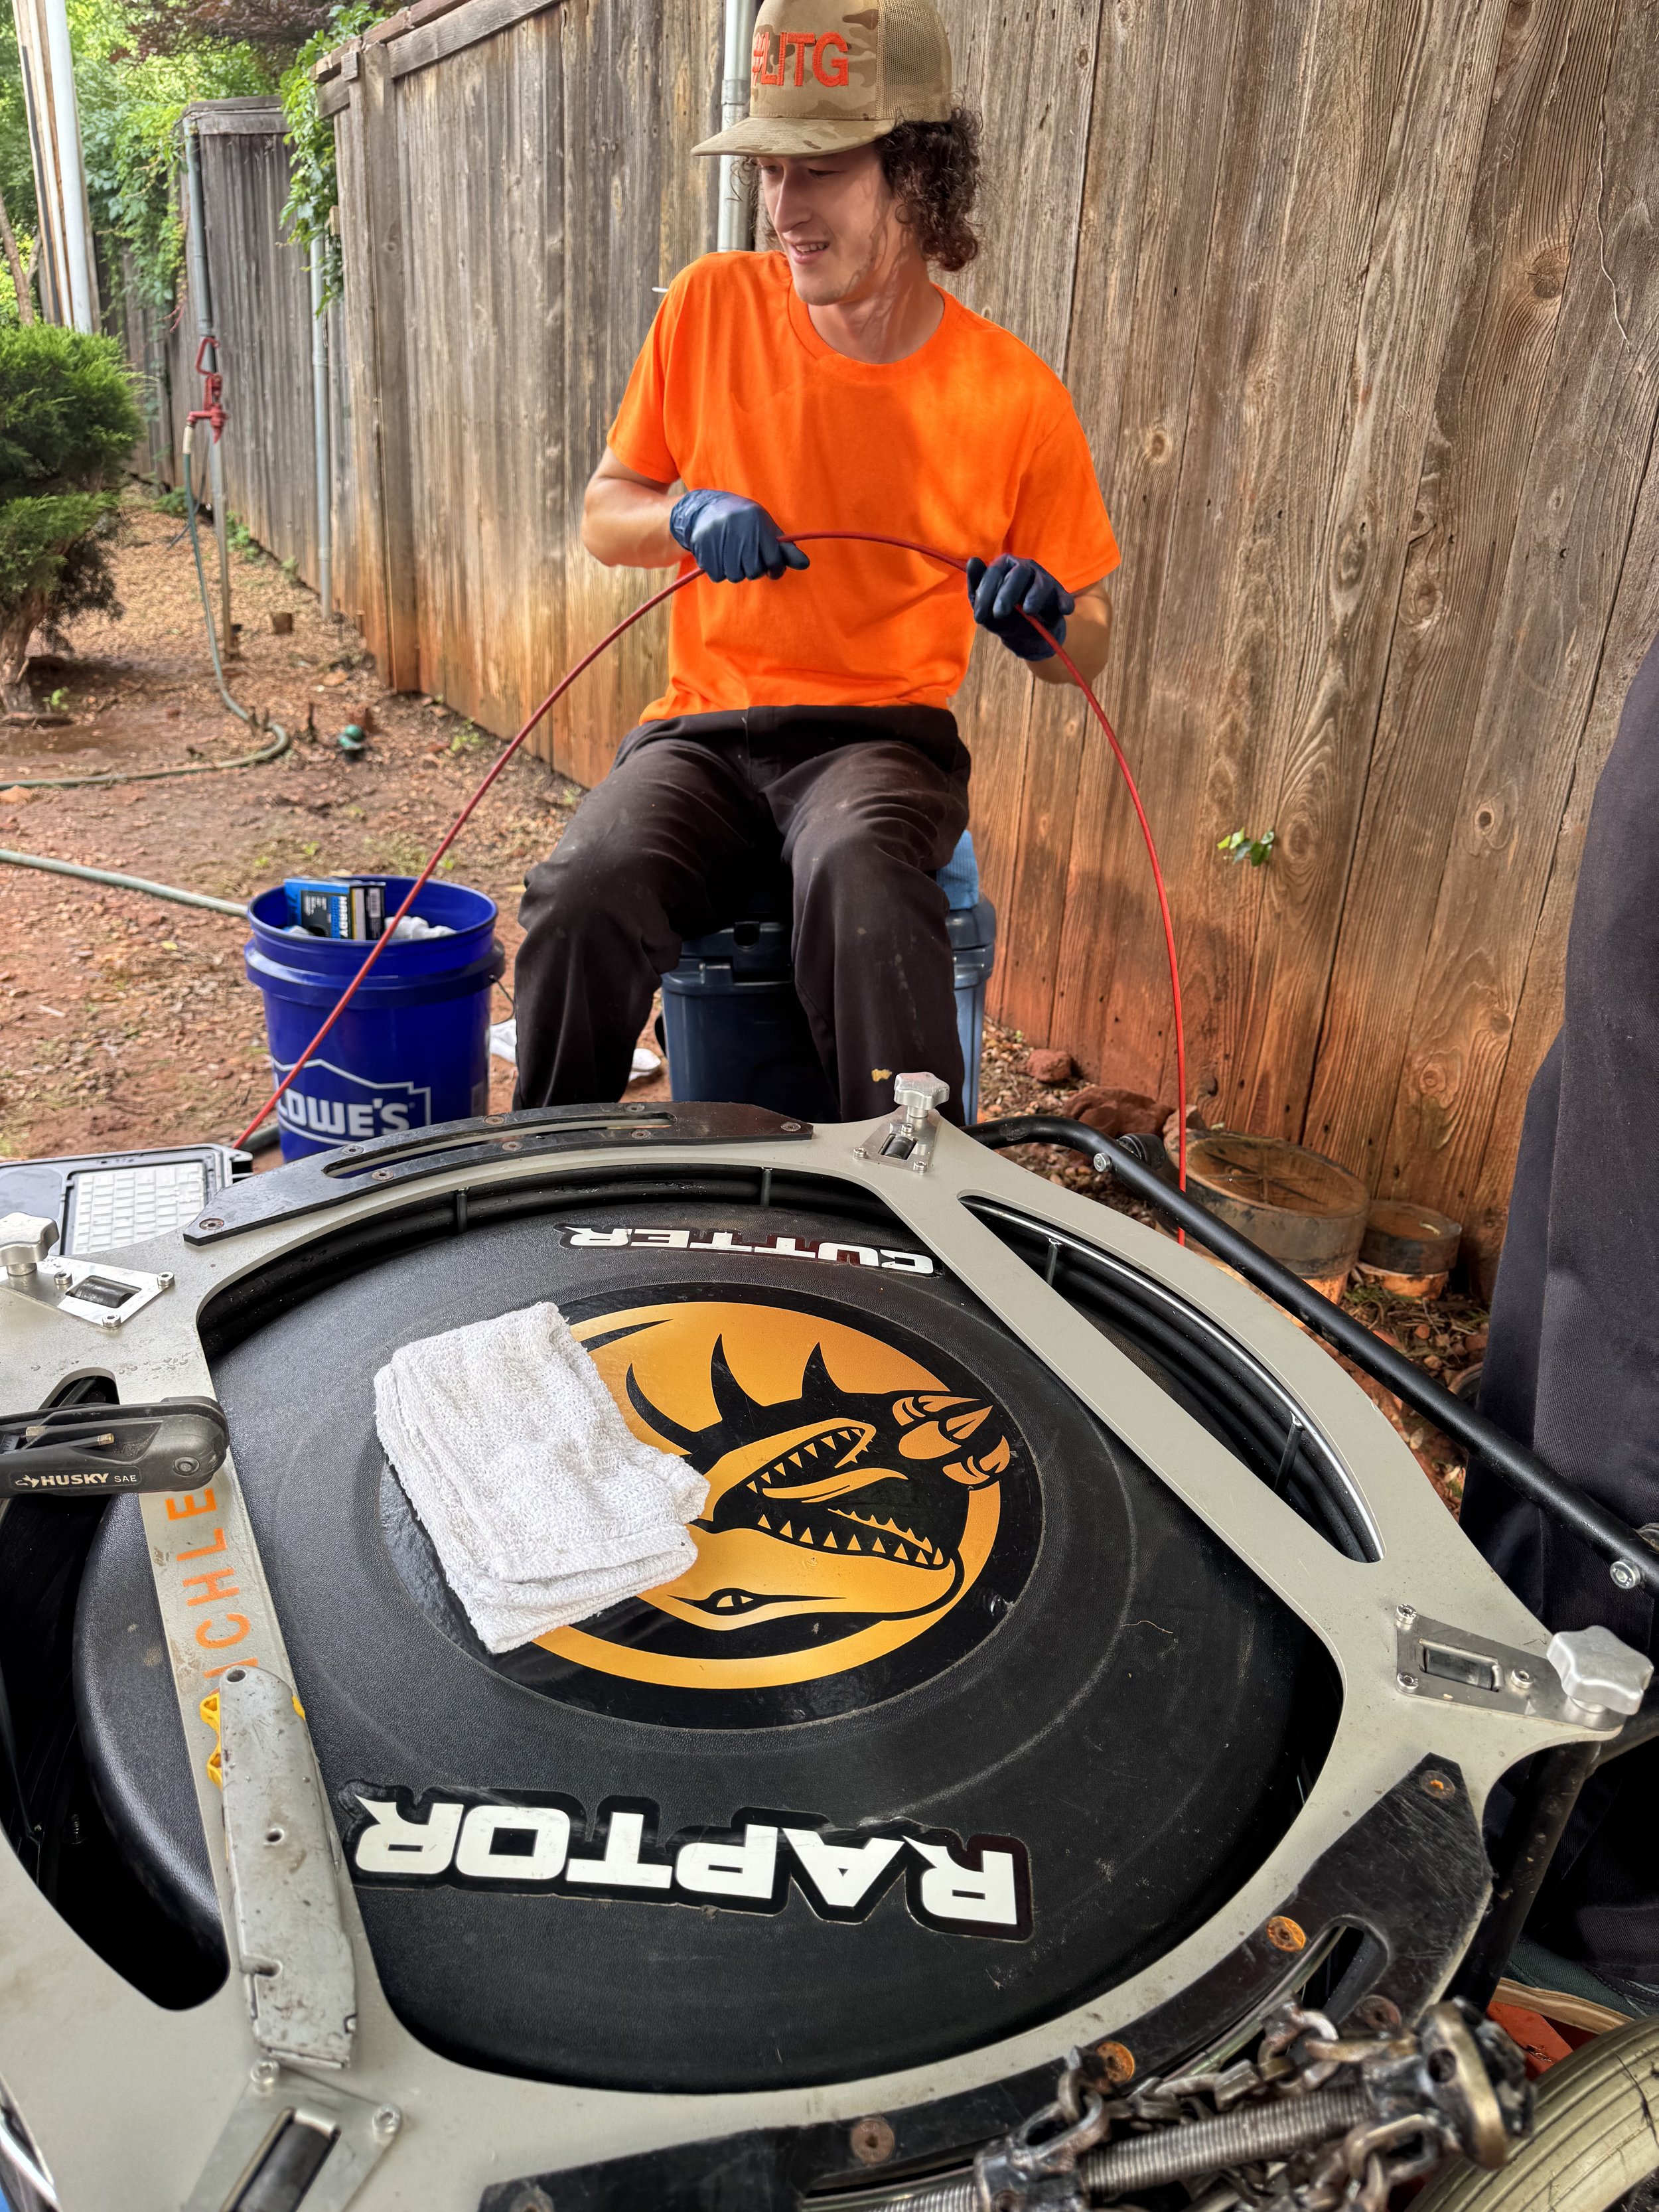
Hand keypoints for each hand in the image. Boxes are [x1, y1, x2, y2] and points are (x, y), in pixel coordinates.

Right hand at [668, 489, 809, 582]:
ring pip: (735, 576)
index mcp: (758, 524)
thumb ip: (785, 549)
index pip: (774, 561)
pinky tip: (719, 555)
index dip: (775, 569)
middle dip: (753, 569)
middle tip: (748, 557)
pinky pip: (718, 576)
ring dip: (736, 571)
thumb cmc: (746, 522)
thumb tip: (805, 564)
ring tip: (732, 554)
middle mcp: (739, 529)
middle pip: (753, 572)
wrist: (707, 508)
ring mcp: (719, 538)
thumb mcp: (767, 529)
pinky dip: (720, 571)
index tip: (772, 566)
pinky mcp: (702, 546)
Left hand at [966, 554, 1074, 660]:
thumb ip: (977, 587)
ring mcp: (1044, 581)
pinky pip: (1063, 596)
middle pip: (1020, 572)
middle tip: (999, 614)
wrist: (1027, 635)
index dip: (986, 593)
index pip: (996, 571)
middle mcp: (1026, 569)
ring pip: (1042, 583)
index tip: (979, 617)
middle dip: (1007, 593)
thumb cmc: (1003, 615)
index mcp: (1005, 567)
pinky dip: (1064, 602)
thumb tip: (973, 561)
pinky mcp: (1059, 596)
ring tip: (1028, 611)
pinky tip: (1064, 610)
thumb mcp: (985, 607)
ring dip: (1034, 596)